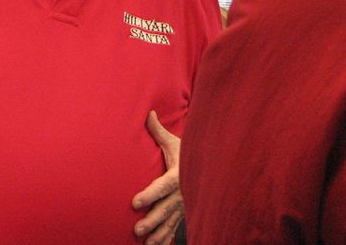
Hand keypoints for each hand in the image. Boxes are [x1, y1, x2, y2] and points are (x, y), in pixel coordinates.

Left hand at [131, 110, 183, 244]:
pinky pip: (175, 228)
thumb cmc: (189, 153)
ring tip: (146, 244)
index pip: (162, 186)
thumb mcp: (176, 143)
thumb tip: (148, 113)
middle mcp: (182, 193)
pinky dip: (166, 239)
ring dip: (158, 234)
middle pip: (165, 209)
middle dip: (152, 221)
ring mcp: (183, 206)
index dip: (149, 195)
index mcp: (178, 175)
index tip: (135, 202)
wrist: (210, 166)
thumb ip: (159, 132)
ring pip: (170, 222)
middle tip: (137, 229)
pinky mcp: (183, 213)